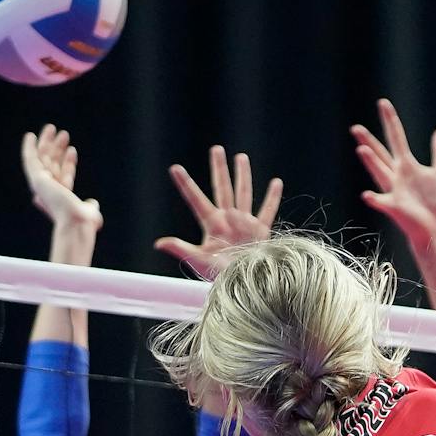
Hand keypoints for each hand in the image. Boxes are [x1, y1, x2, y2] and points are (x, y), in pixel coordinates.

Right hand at [22, 124, 102, 232]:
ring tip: (57, 129)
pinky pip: (30, 160)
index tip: (72, 151)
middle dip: (57, 149)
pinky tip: (31, 136)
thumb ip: (90, 207)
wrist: (75, 222)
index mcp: (59, 198)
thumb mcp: (89, 212)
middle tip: (63, 134)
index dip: (68, 164)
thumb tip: (93, 204)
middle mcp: (48, 191)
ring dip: (49, 143)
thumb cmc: (84, 221)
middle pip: (52, 164)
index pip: (64, 176)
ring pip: (43, 159)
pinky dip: (29, 148)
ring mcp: (41, 185)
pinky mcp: (37, 178)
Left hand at [156, 145, 282, 279]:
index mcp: (211, 224)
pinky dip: (272, 197)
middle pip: (222, 188)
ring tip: (241, 157)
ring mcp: (244, 223)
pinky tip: (276, 182)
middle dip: (219, 168)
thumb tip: (159, 243)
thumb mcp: (198, 261)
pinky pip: (267, 210)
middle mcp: (227, 219)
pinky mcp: (260, 230)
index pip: (195, 199)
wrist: (245, 286)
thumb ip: (181, 249)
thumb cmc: (219, 277)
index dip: (185, 183)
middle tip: (216, 149)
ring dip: (242, 175)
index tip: (175, 168)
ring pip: (243, 192)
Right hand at [351, 98, 435, 246]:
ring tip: (362, 150)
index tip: (383, 103)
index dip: (391, 121)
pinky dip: (374, 199)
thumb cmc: (435, 202)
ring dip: (372, 162)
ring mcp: (394, 191)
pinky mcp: (395, 207)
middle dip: (369, 141)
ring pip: (380, 173)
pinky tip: (367, 195)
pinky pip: (382, 202)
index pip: (396, 138)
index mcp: (406, 166)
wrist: (433, 227)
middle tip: (355, 128)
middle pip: (381, 154)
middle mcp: (396, 176)